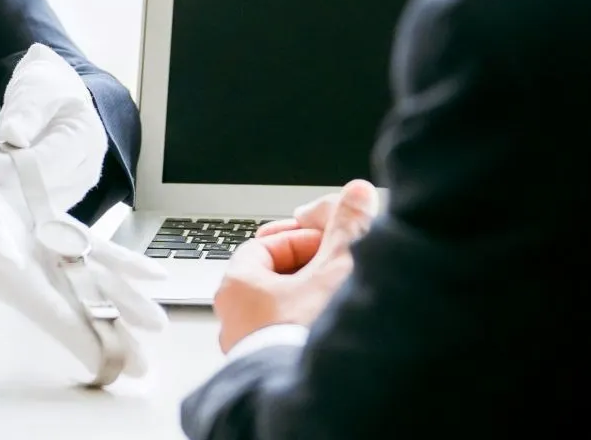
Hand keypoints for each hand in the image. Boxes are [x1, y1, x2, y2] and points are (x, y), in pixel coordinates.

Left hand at [0, 43, 106, 213]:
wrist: (51, 99)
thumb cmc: (49, 88)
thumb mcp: (40, 86)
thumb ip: (28, 109)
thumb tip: (13, 136)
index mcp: (86, 142)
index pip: (54, 163)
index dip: (20, 169)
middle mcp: (79, 174)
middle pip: (34, 188)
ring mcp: (59, 192)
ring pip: (15, 197)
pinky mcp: (33, 200)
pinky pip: (5, 197)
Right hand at [0, 147, 160, 381]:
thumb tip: (12, 263)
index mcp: (11, 277)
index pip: (54, 316)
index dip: (82, 340)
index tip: (108, 364)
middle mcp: (35, 271)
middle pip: (82, 307)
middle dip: (114, 334)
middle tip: (143, 364)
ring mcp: (48, 251)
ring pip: (96, 280)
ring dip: (127, 302)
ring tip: (157, 324)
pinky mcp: (56, 229)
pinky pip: (97, 247)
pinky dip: (124, 261)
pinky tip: (151, 273)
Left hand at [215, 179, 377, 352]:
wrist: (311, 397)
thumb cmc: (307, 335)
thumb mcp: (334, 268)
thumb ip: (347, 227)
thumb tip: (357, 194)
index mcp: (237, 284)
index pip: (265, 244)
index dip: (301, 238)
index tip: (326, 242)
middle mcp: (233, 317)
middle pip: (273, 276)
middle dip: (308, 269)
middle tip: (336, 269)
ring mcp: (246, 346)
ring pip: (280, 309)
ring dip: (309, 300)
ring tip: (338, 300)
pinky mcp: (263, 368)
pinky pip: (283, 336)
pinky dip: (305, 327)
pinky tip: (330, 329)